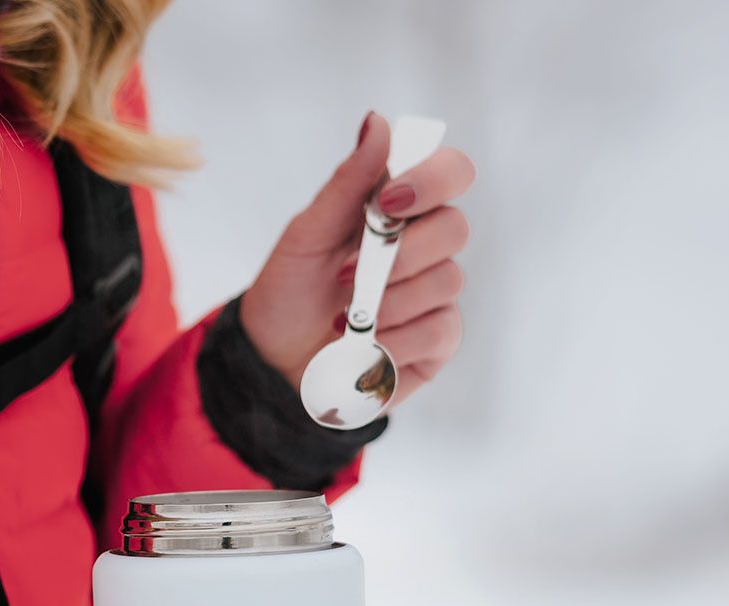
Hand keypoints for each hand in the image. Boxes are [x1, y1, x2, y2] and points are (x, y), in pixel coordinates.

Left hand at [239, 110, 474, 404]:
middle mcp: (427, 249)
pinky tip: (364, 345)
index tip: (390, 200)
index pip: (451, 173)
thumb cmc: (289, 292)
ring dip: (389, 301)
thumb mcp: (307, 235)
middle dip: (400, 253)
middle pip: (454, 228)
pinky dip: (397, 339)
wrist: (274, 360)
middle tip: (347, 275)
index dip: (432, 180)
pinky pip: (440, 331)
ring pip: (446, 282)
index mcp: (401, 210)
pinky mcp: (435, 343)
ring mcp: (435, 297)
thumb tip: (377, 121)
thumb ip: (347, 183)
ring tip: (344, 317)